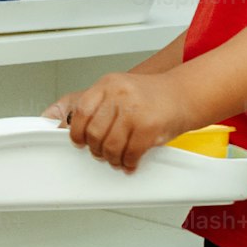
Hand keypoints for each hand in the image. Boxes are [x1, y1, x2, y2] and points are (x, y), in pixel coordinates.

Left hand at [42, 72, 189, 171]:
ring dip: (113, 158)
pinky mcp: (149, 127)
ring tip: (117, 159)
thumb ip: (96, 105)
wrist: (184, 93)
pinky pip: (130, 153)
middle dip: (97, 149)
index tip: (80, 141)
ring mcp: (134, 110)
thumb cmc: (151, 95)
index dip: (77, 132)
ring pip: (111, 146)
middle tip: (102, 153)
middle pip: (94, 133)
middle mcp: (119, 95)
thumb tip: (61, 125)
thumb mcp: (119, 90)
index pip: (81, 111)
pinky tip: (131, 161)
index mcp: (108, 84)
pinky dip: (129, 162)